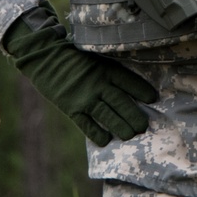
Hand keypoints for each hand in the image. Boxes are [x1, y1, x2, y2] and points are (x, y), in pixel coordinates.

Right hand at [4, 6, 157, 145]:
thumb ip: (107, 70)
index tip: (153, 99)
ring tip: (131, 136)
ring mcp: (84, 96)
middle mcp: (97, 83)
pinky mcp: (71, 107)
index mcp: (104, 68)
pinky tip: (106, 141)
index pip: (129, 81)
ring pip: (108, 115)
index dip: (142, 91)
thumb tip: (124, 86)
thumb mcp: (93, 57)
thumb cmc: (71, 56)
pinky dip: (97, 133)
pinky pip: (86, 124)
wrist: (44, 56)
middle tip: (144, 127)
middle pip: (121, 102)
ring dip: (121, 127)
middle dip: (135, 116)